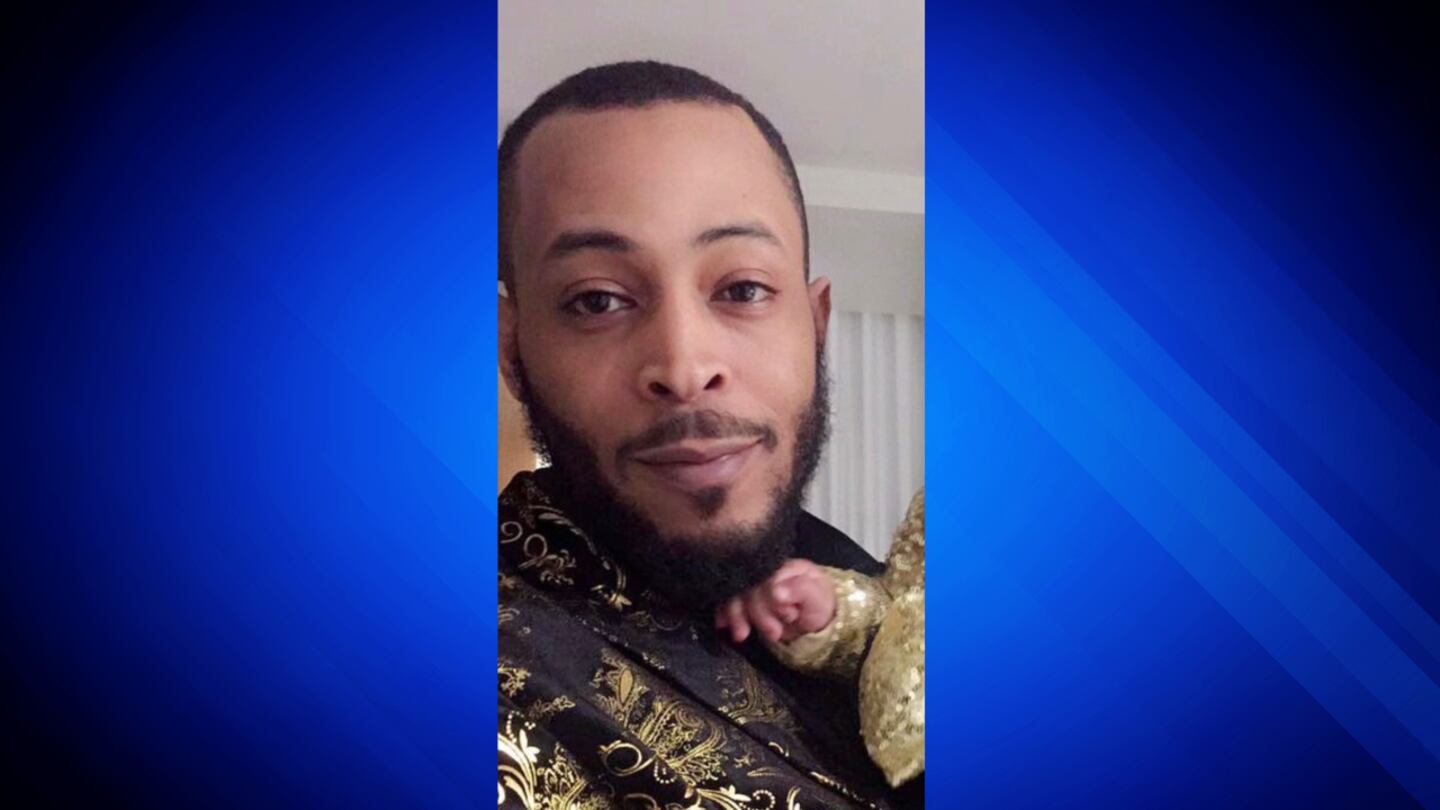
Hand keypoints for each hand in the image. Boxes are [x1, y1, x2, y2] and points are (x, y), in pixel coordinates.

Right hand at [714, 558, 835, 643]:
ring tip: (742, 635)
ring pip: (735, 592)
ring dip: (736, 615)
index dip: (771, 599)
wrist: (814, 618)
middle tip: (775, 633)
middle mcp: (765, 570)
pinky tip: (722, 624)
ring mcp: (752, 583)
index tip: (787, 616)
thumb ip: (799, 591)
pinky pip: (727, 600)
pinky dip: (723, 613)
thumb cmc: (818, 605)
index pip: (767, 576)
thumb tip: (776, 591)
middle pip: (749, 585)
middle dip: (757, 613)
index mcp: (784, 566)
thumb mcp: (817, 597)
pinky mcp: (743, 597)